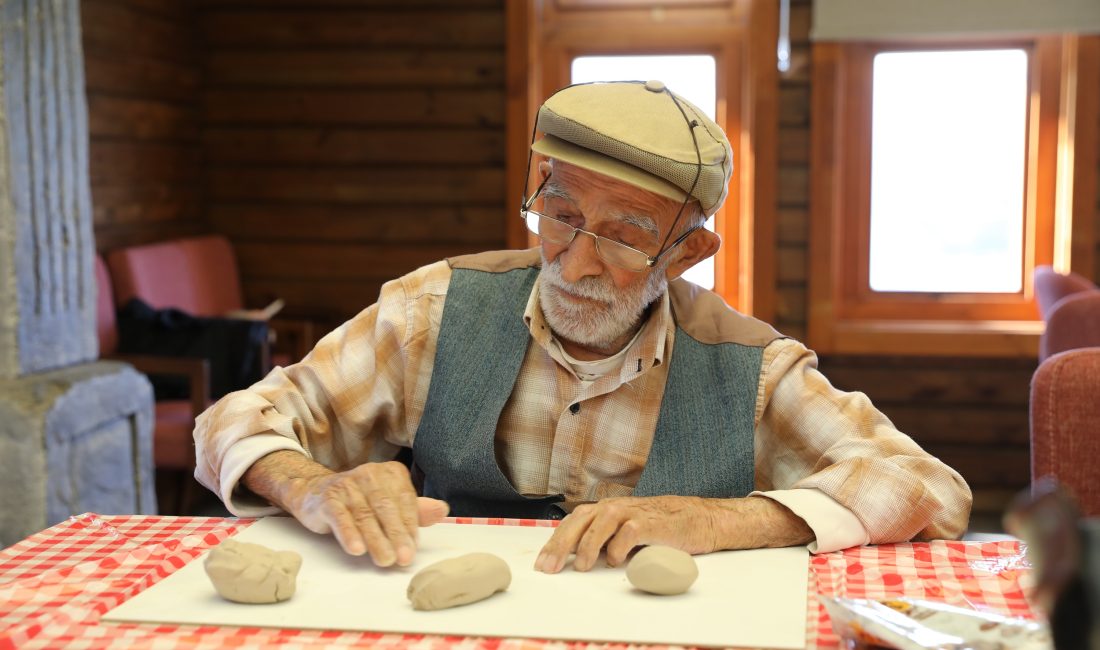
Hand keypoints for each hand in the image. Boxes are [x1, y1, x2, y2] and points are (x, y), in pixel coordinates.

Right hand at [252, 455, 447, 565]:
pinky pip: (341, 518)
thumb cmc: (360, 500)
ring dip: (377, 540)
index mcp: (390, 473)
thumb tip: (442, 510)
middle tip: (404, 558)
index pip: (405, 499)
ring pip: (366, 516)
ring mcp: (347, 485)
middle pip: (387, 508)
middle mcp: (370, 474)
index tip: (414, 548)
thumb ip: (415, 509)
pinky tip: (356, 550)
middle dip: (397, 535)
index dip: (411, 525)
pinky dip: (349, 534)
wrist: (314, 492)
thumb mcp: (388, 502)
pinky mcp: (328, 499)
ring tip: (385, 560)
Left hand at [534, 496, 721, 573]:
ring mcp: (634, 513)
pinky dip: (619, 545)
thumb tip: (574, 560)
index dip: (555, 542)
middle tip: (550, 567)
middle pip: (581, 520)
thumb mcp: (624, 534)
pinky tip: (614, 560)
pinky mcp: (653, 523)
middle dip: (561, 544)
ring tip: (581, 566)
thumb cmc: (658, 528)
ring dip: (588, 543)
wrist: (696, 518)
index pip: (573, 523)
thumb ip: (603, 542)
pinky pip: (630, 531)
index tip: (542, 563)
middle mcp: (616, 508)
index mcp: (606, 511)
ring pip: (602, 521)